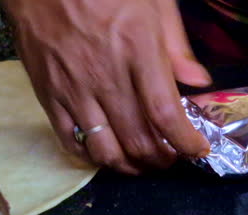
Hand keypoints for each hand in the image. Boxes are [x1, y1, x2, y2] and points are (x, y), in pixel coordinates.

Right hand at [3, 0, 210, 173]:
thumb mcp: (152, 2)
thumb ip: (176, 45)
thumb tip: (199, 82)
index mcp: (136, 49)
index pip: (164, 114)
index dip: (185, 142)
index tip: (198, 151)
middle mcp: (104, 75)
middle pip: (138, 139)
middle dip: (162, 160)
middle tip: (172, 158)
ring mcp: (72, 88)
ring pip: (105, 149)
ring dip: (130, 166)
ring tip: (143, 162)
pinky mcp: (47, 93)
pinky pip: (70, 140)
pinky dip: (93, 156)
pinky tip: (108, 152)